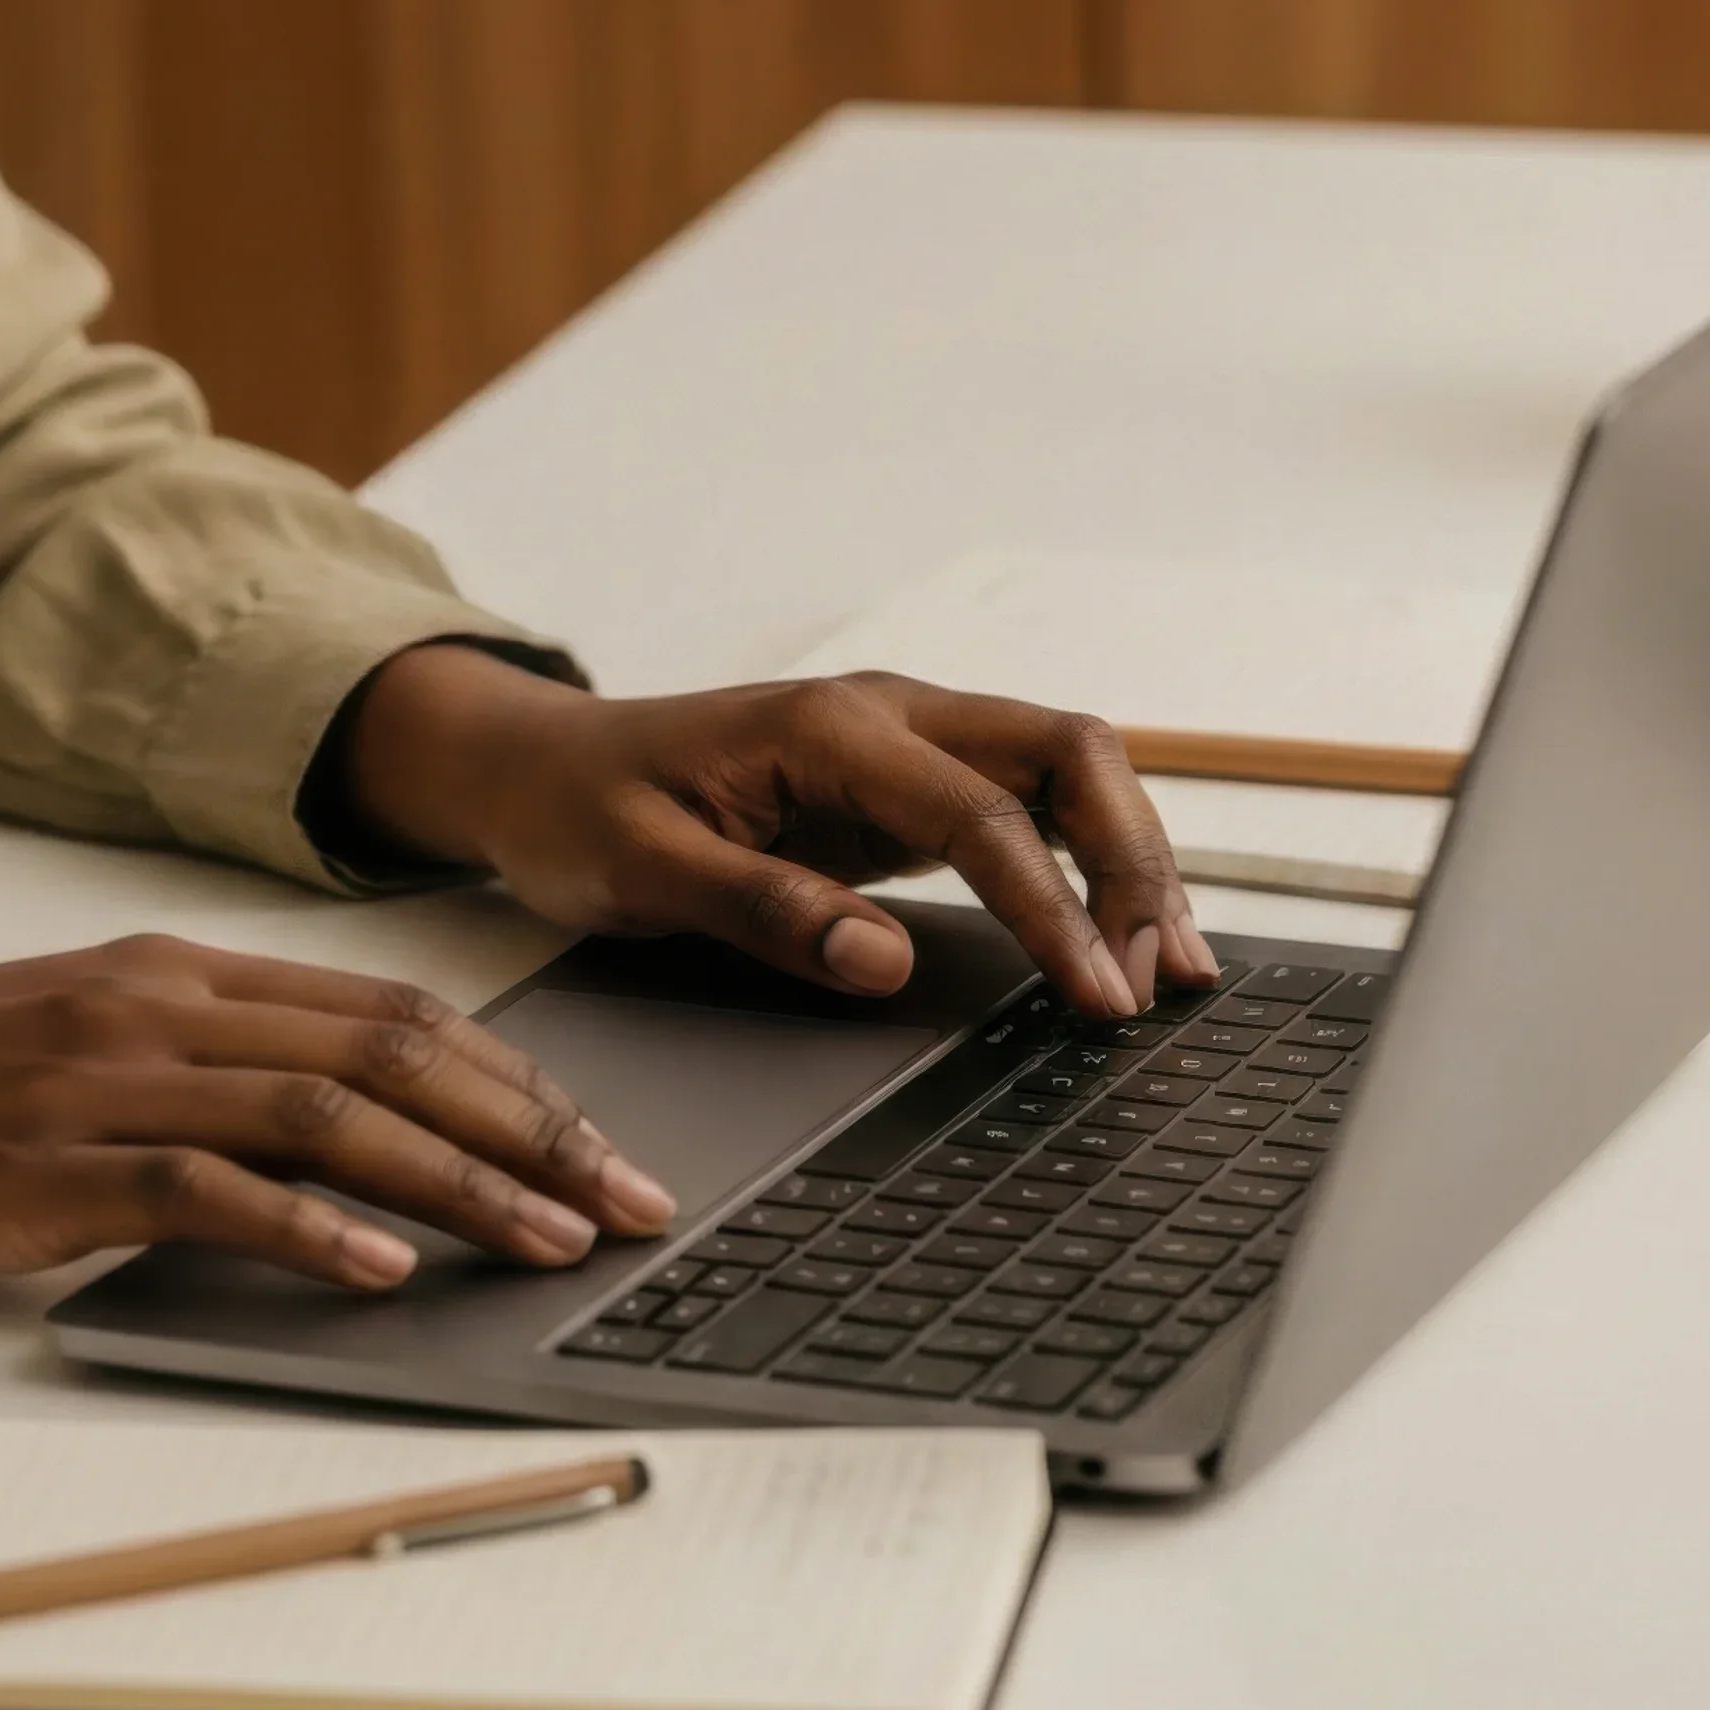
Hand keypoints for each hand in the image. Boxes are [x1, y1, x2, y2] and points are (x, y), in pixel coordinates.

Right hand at [0, 937, 676, 1295]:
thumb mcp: (72, 1040)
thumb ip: (200, 1063)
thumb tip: (337, 1126)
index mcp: (175, 970)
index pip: (392, 1010)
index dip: (517, 1075)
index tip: (604, 1139)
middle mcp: (159, 1006)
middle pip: (395, 1055)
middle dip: (535, 1127)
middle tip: (630, 1198)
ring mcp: (104, 1081)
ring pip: (331, 1118)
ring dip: (463, 1183)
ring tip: (555, 1240)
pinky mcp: (46, 1168)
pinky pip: (210, 1191)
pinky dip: (312, 1230)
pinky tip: (386, 1270)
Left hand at [340, 651, 1218, 1017]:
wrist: (538, 765)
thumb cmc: (579, 808)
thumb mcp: (640, 869)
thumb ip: (761, 908)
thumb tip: (882, 961)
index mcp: (829, 727)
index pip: (984, 813)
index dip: (1054, 906)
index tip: (1095, 994)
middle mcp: (890, 716)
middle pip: (1070, 754)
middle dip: (1134, 860)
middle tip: (1163, 977)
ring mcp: (908, 745)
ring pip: (1069, 771)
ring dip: (1130, 858)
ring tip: (1171, 966)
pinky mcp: (909, 786)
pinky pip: (1031, 807)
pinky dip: (1087, 863)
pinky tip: (1113, 933)